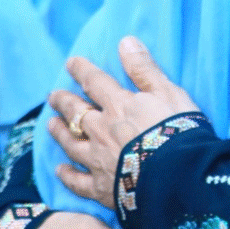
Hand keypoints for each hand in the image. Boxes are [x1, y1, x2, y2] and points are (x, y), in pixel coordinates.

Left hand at [48, 36, 201, 209]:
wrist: (178, 177)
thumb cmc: (179, 130)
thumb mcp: (168, 92)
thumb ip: (144, 69)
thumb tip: (125, 40)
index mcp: (118, 106)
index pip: (95, 82)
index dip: (82, 70)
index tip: (71, 63)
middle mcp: (101, 131)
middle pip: (76, 113)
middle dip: (63, 102)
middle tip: (52, 96)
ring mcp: (98, 160)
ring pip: (71, 143)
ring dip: (59, 133)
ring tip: (50, 125)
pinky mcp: (101, 188)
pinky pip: (77, 181)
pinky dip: (67, 175)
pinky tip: (59, 171)